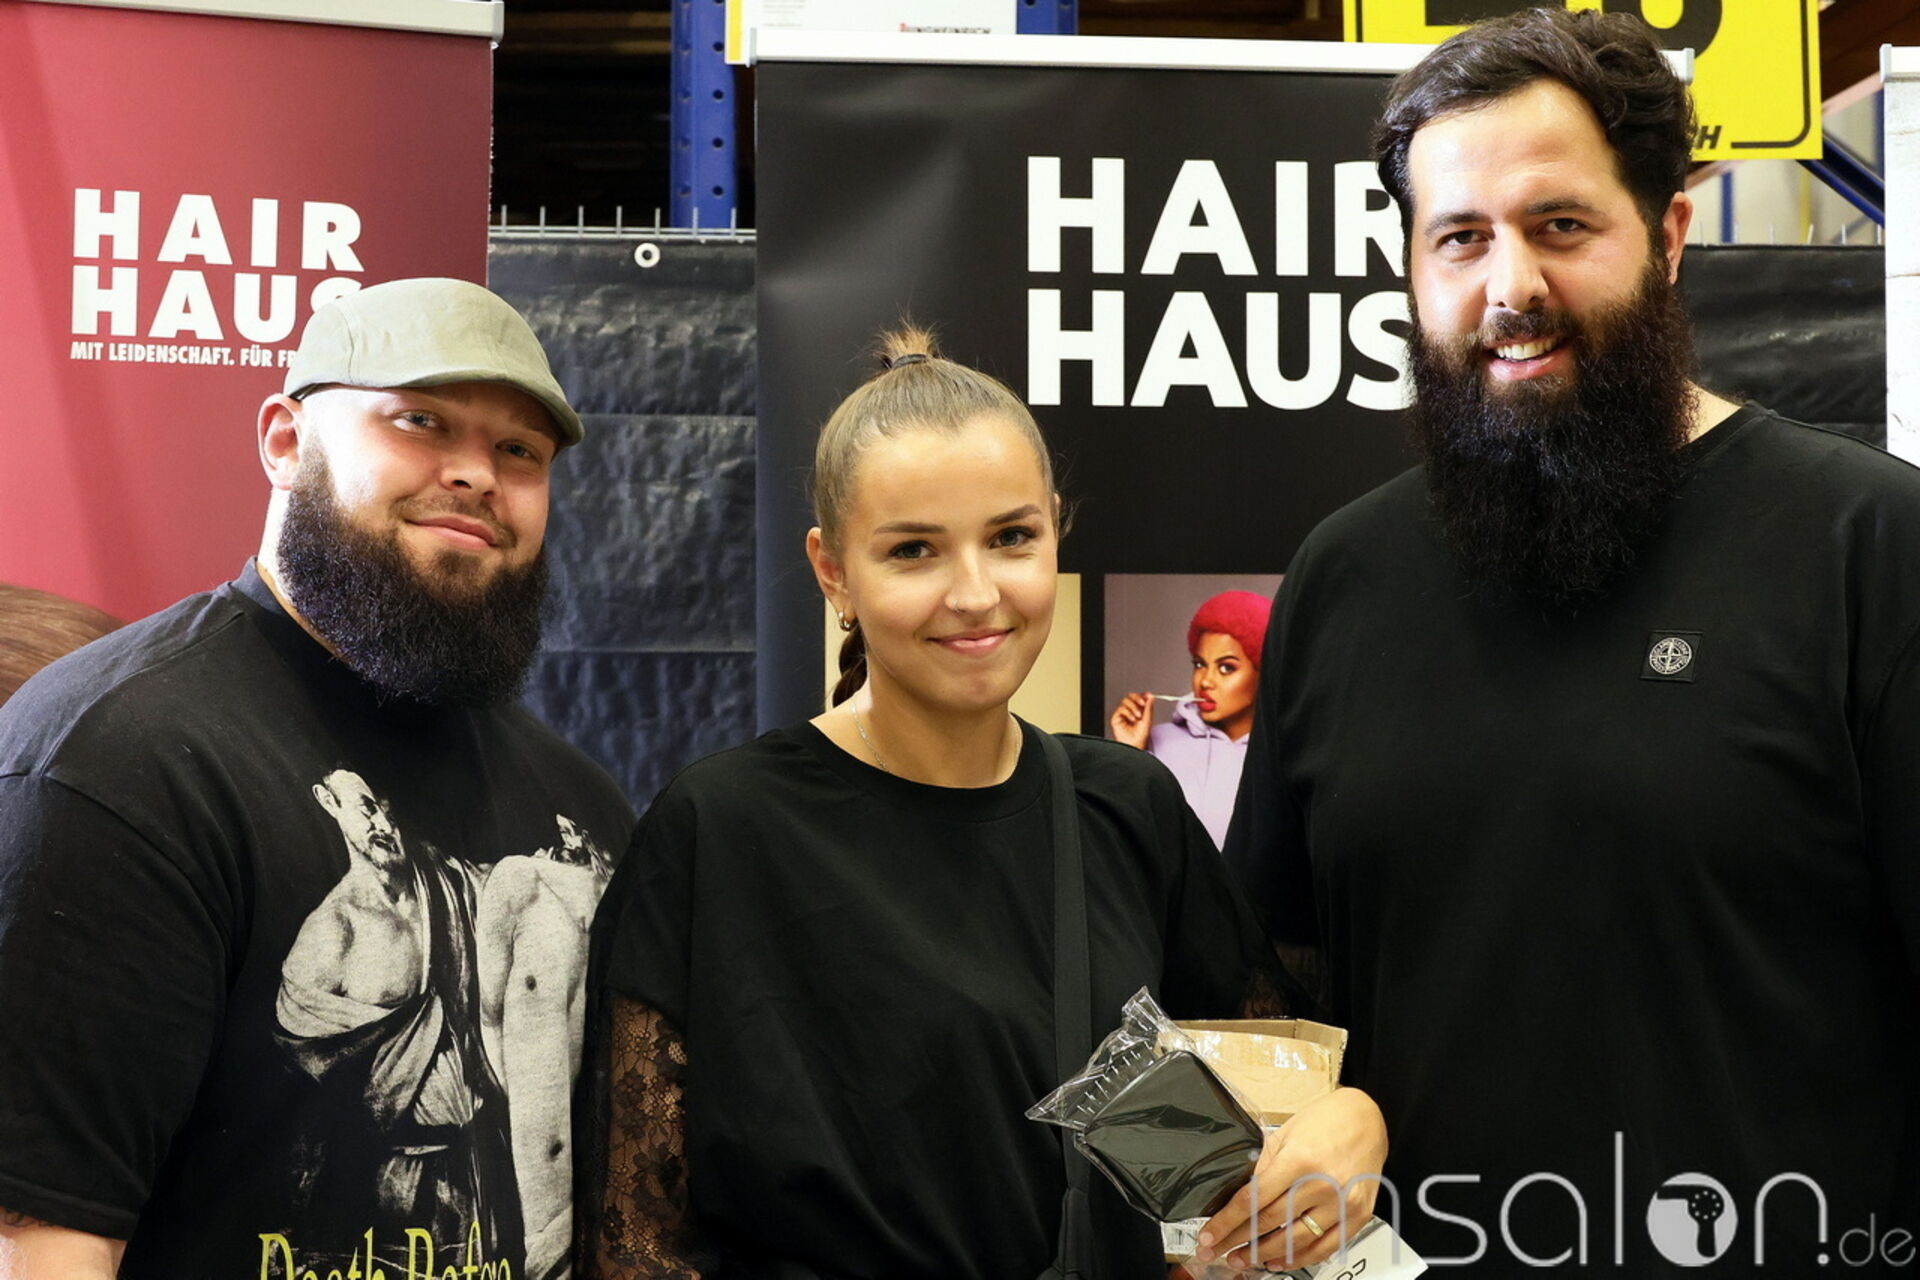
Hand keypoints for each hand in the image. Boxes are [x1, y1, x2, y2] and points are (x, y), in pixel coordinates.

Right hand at [1109, 692, 1152, 749]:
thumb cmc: (1140, 735)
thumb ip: (1148, 708)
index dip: (1142, 695)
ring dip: (1133, 707)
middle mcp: (1129, 710)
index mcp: (1137, 710)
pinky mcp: (1116, 717)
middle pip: (1130, 696)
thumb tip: (1151, 696)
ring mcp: (1122, 713)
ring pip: (1125, 701)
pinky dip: (1128, 712)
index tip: (1148, 696)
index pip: (1138, 698)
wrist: (1135, 744)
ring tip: (1138, 717)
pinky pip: (1121, 708)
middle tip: (1143, 703)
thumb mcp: (1147, 720)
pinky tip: (1132, 720)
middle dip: (1137, 698)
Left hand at [1191, 1088, 1387, 1272]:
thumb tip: (1244, 1197)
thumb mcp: (1285, 1134)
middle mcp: (1322, 1184)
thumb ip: (1265, 1166)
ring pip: (1296, 1241)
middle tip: (1220, 1252)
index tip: (1210, 1236)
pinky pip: (1326, 1247)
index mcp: (1299, 1161)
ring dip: (1266, 1255)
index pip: (1253, 1200)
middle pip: (1271, 1223)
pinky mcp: (1358, 1215)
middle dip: (1239, 1242)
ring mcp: (1342, 1203)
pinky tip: (1280, 1261)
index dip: (1227, 1223)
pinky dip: (1301, 1258)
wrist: (1367, 1118)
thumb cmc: (1326, 1120)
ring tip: (1244, 1260)